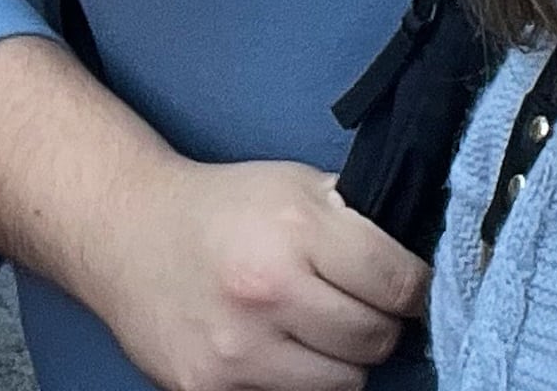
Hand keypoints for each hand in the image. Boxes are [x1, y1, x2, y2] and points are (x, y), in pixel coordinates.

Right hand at [91, 159, 425, 390]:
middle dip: (370, 321)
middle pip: (377, 339)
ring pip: (345, 383)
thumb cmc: (220, 209)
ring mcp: (239, 348)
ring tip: (303, 326)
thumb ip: (360, 220)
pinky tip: (269, 346)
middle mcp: (268, 290)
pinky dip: (293, 379)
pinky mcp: (213, 388)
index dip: (409, 286)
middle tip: (341, 302)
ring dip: (335, 358)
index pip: (404, 285)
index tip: (394, 284)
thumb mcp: (293, 186)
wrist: (122, 231)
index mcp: (295, 229)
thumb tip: (434, 260)